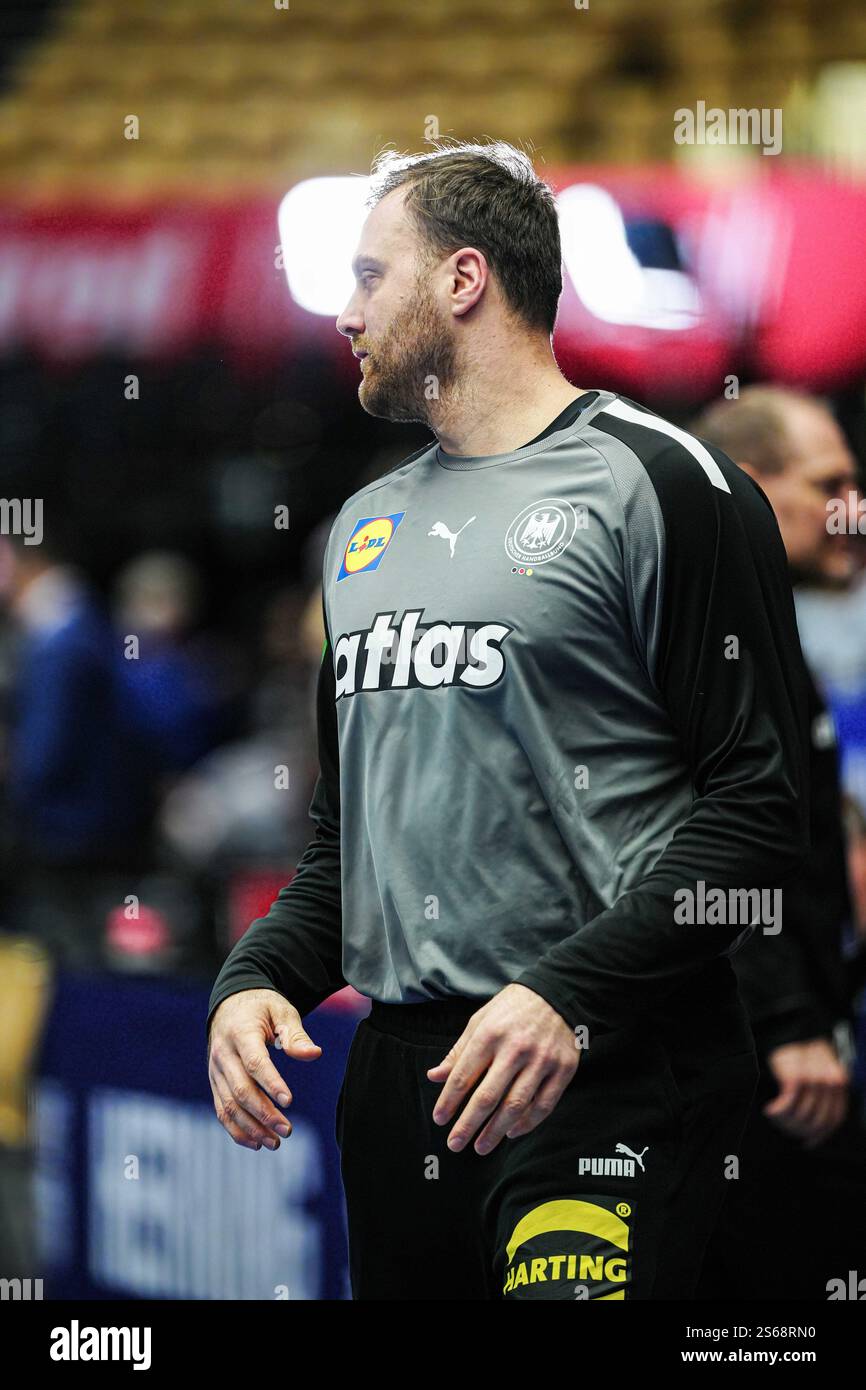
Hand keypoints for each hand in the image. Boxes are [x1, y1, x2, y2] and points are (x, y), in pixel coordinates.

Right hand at [208, 988, 320, 1150]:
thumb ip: (295, 1035)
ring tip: (276, 1143)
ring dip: (251, 1127)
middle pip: (240, 1089)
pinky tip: (257, 1142)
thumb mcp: (281, 1010)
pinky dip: (236, 1130)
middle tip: (287, 1130)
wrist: (231, 1004)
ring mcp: (216, 1070)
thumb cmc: (262, 1008)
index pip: (254, 1062)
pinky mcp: (215, 1082)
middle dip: (263, 1113)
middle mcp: (223, 1054)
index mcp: (240, 1033)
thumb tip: (314, 1055)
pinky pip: (221, 1110)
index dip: (271, 1083)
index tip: (289, 1102)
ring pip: (229, 1105)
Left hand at [426, 983, 578, 1155]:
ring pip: (515, 1106)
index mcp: (490, 1034)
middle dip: (468, 1124)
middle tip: (455, 1144)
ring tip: (481, 1147)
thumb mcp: (481, 1021)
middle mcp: (515, 1049)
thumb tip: (434, 1077)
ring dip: (495, 1131)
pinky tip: (512, 1132)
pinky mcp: (563, 1070)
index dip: (449, 1101)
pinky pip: (543, 1105)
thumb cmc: (512, 1008)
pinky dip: (527, 1123)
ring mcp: (541, 1061)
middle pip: (488, 1097)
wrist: (558, 994)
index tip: (439, 1119)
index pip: (465, 1076)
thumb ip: (458, 1051)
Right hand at [764, 1037, 848, 1147]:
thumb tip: (816, 1135)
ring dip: (785, 1121)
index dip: (821, 1134)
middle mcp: (831, 1081)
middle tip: (784, 1126)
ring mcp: (815, 1079)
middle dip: (799, 1129)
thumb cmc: (797, 1054)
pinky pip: (787, 1105)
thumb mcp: (817, 1073)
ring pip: (802, 1116)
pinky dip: (777, 1111)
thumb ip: (823, 1100)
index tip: (809, 1141)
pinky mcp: (796, 1077)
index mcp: (840, 1081)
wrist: (783, 1030)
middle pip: (817, 1121)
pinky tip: (770, 1109)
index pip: (834, 1118)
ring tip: (774, 1115)